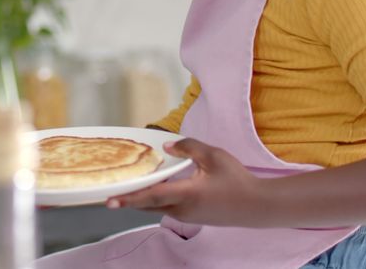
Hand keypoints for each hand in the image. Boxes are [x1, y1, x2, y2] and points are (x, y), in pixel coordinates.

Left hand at [106, 138, 267, 226]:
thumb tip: (167, 146)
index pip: (151, 196)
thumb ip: (189, 147)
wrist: (257, 207)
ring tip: (129, 187)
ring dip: (142, 199)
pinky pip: (167, 208)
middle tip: (109, 194)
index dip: (129, 198)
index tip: (110, 201)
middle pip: (148, 204)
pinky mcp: (192, 218)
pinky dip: (156, 200)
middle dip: (128, 199)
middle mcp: (183, 209)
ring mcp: (187, 217)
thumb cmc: (237, 180)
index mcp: (187, 194)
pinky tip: (154, 188)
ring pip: (157, 207)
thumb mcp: (214, 156)